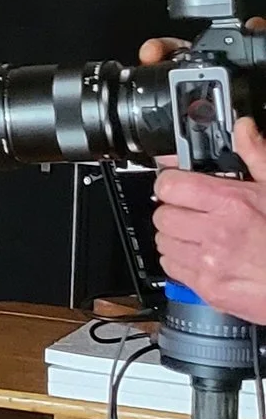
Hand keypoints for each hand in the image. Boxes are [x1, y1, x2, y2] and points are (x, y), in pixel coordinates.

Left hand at [153, 116, 265, 322]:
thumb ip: (256, 157)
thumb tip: (243, 129)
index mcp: (231, 204)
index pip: (170, 184)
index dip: (172, 181)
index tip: (179, 183)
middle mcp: (216, 234)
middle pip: (163, 214)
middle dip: (175, 210)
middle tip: (193, 211)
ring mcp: (210, 264)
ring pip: (163, 242)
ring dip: (176, 236)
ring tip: (199, 234)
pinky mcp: (208, 288)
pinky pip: (172, 268)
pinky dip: (181, 261)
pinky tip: (202, 256)